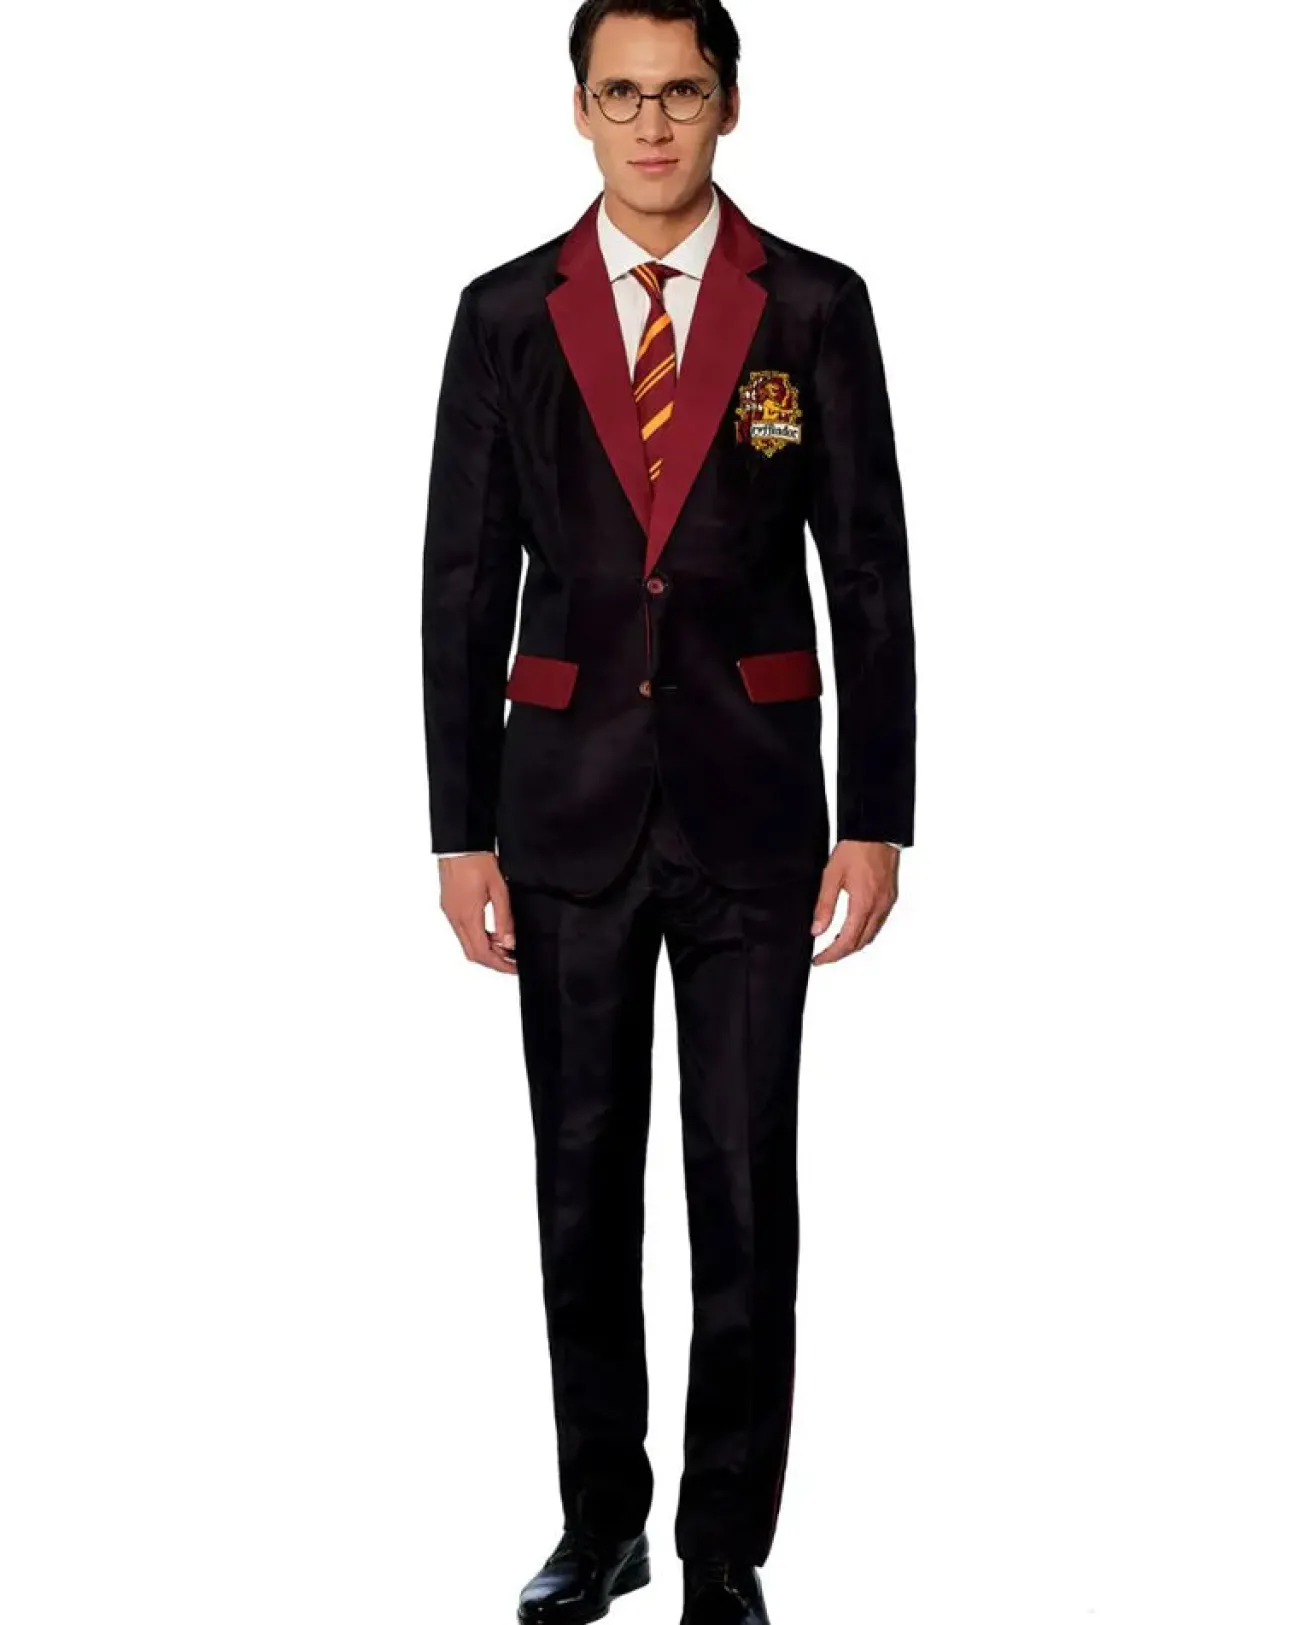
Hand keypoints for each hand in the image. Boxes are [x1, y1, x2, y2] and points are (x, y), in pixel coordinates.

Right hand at [438, 852, 516, 973]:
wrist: (460, 842)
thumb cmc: (477, 860)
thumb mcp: (499, 890)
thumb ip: (504, 919)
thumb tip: (509, 943)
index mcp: (467, 916)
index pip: (482, 953)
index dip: (499, 965)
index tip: (514, 968)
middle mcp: (455, 918)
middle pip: (472, 953)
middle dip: (493, 961)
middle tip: (512, 961)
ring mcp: (450, 912)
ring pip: (466, 943)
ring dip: (485, 949)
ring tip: (506, 946)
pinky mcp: (449, 906)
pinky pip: (462, 931)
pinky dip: (477, 937)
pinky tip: (491, 932)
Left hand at [809, 841, 899, 965]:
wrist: (877, 831)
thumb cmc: (856, 848)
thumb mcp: (831, 876)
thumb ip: (824, 905)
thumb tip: (817, 930)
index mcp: (863, 904)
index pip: (846, 941)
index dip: (831, 955)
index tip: (819, 960)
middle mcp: (878, 907)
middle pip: (860, 943)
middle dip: (841, 953)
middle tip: (824, 956)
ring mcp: (887, 903)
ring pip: (871, 935)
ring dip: (854, 944)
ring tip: (835, 944)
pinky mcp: (890, 897)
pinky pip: (878, 924)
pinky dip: (864, 932)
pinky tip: (853, 928)